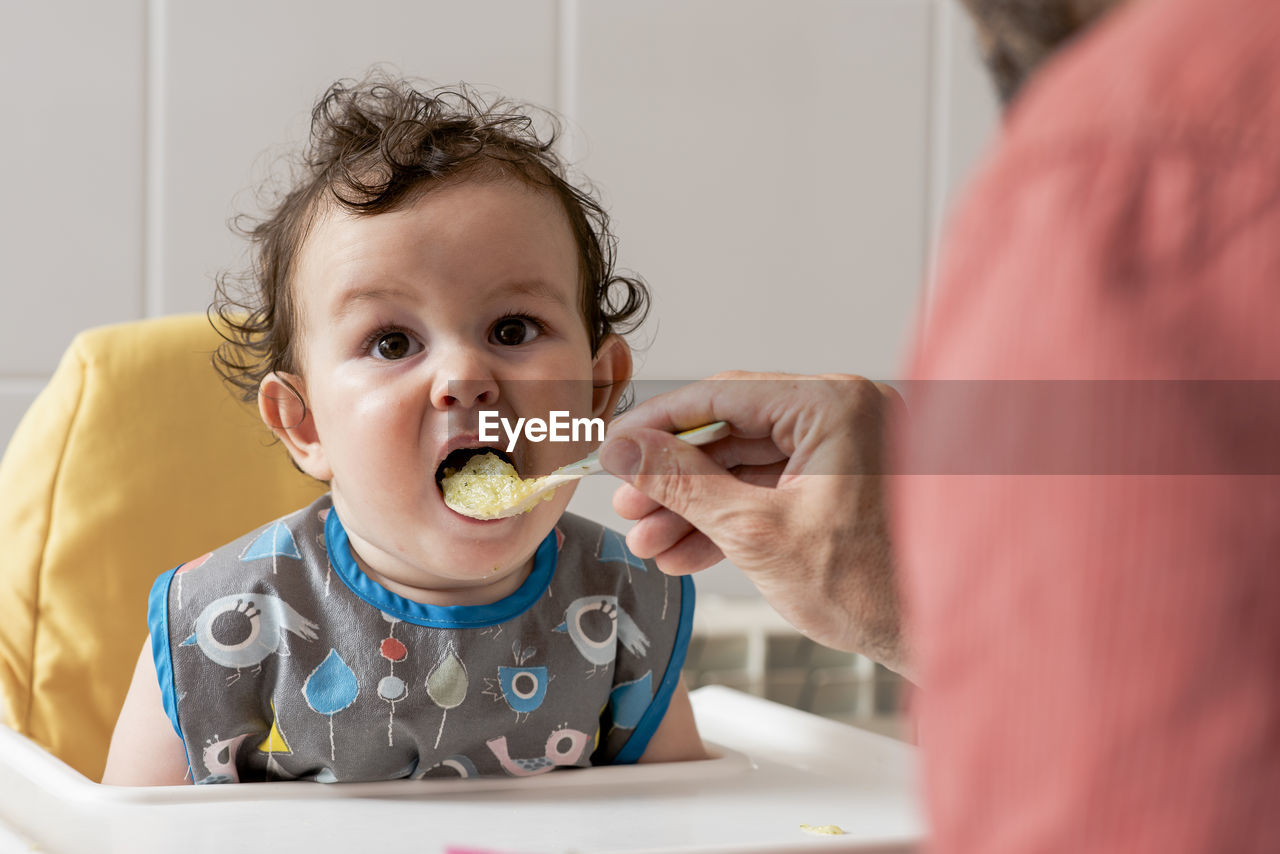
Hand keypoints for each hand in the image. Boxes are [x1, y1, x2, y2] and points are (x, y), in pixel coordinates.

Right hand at [599, 372, 910, 677]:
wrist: (934, 637)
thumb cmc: (872, 587)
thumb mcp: (755, 532)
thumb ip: (682, 484)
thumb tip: (625, 451)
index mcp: (834, 404)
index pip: (722, 394)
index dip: (656, 423)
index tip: (613, 446)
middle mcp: (844, 414)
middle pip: (730, 432)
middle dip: (672, 478)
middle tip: (627, 506)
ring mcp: (846, 451)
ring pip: (744, 467)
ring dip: (693, 506)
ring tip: (647, 542)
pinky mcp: (842, 486)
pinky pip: (769, 490)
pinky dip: (727, 521)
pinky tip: (684, 552)